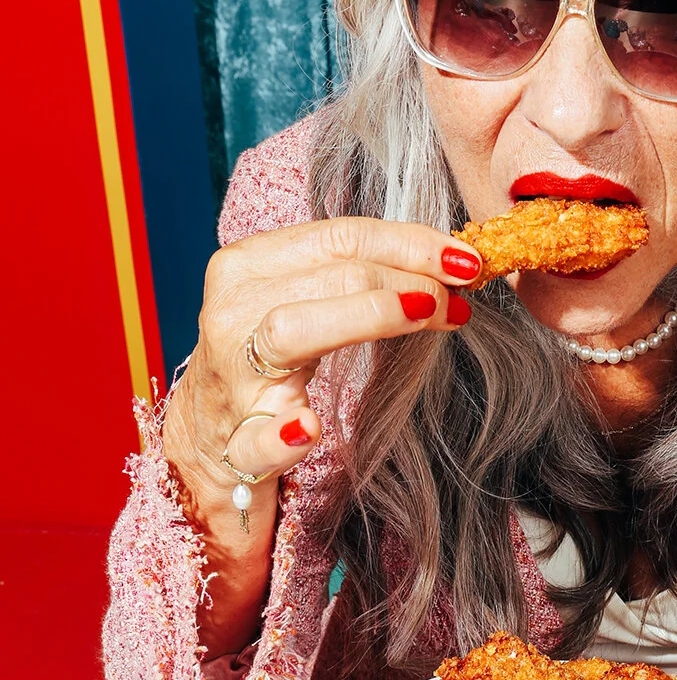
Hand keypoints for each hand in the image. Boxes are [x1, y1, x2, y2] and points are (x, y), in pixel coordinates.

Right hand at [161, 217, 480, 652]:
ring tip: (427, 313)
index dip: (408, 242)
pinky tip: (309, 428)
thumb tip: (453, 264)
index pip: (340, 236)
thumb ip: (364, 276)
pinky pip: (257, 438)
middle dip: (407, 281)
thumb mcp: (307, 301)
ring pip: (292, 332)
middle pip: (332, 276)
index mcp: (249, 266)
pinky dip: (283, 435)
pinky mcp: (235, 443)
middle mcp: (232, 312)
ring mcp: (231, 378)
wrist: (210, 437)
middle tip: (458, 298)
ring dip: (367, 318)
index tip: (464, 257)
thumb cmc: (271, 357)